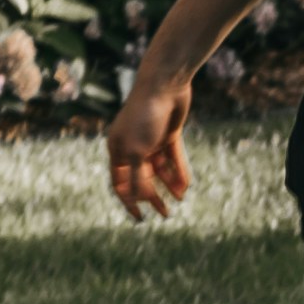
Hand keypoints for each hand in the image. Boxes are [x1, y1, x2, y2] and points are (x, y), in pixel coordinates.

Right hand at [104, 76, 189, 218]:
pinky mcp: (168, 133)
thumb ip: (136, 176)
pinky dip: (178, 171)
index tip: (141, 218)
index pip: (120, 182)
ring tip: (180, 198)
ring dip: (169, 184)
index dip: (130, 201)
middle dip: (153, 196)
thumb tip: (135, 199)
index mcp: (118, 150)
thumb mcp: (137, 152)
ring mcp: (151, 140)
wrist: (165, 85)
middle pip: (141, 178)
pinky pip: (173, 158)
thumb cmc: (145, 117)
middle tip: (166, 214)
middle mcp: (133, 146)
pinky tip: (185, 186)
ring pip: (159, 169)